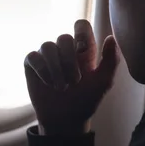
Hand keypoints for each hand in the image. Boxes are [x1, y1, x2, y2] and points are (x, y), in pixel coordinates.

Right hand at [24, 19, 119, 135]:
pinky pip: (32, 56)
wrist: (66, 119)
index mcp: (83, 49)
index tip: (83, 51)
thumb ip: (111, 60)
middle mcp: (65, 49)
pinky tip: (47, 83)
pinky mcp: (33, 64)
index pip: (81, 26)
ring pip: (47, 46)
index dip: (81, 33)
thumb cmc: (86, 99)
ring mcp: (48, 56)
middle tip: (75, 82)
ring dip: (55, 68)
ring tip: (61, 87)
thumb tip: (111, 37)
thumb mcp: (103, 82)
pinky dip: (41, 69)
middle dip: (69, 61)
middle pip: (64, 37)